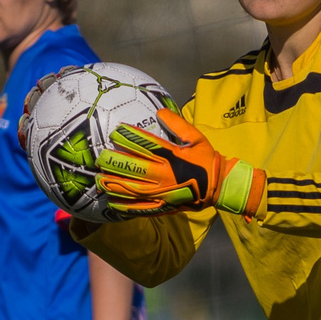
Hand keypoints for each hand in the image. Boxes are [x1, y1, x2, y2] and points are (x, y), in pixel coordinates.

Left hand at [96, 108, 264, 217]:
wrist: (220, 186)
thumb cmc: (206, 159)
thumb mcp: (197, 137)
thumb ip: (178, 124)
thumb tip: (160, 112)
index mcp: (173, 156)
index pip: (147, 145)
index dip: (130, 138)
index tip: (115, 132)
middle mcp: (166, 174)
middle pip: (136, 168)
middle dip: (116, 163)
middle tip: (100, 158)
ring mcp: (163, 193)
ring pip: (134, 189)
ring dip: (116, 184)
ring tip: (100, 180)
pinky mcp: (164, 206)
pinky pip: (142, 208)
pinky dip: (126, 206)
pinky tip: (112, 202)